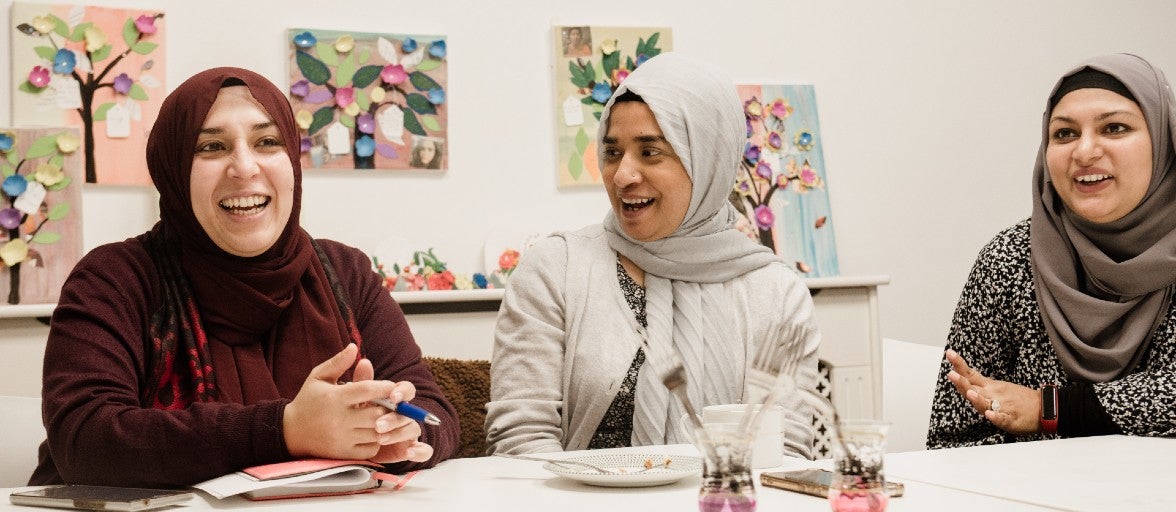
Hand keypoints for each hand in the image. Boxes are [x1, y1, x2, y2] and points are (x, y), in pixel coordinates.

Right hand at [283, 344, 397, 459]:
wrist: (290, 432)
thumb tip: (354, 346)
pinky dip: (377, 441)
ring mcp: (342, 438)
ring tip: (384, 416)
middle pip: (376, 414)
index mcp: (334, 398)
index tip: (392, 386)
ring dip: (384, 424)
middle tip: (392, 404)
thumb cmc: (309, 400)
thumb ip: (338, 362)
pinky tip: (373, 432)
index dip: (383, 387)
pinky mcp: (344, 454)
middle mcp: (339, 420)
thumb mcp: (318, 377)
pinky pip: (371, 449)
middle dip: (388, 408)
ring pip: (377, 433)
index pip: (366, 390)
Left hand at [352, 360, 434, 463]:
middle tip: (377, 424)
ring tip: (380, 438)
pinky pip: (424, 451)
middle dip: (394, 418)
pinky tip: (408, 453)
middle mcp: (405, 415)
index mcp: (395, 400)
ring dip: (399, 434)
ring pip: (413, 429)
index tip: (392, 396)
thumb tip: (364, 362)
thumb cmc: (355, 416)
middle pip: (408, 412)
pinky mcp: (410, 449)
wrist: (353, 444)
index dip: (402, 392)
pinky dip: (420, 451)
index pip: (407, 390)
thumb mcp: (356, 401)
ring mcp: (408, 432)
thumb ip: (362, 383)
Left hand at [945, 349, 1040, 435]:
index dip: (959, 366)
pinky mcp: (1011, 420)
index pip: (971, 375)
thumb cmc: (1018, 398)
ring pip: (987, 403)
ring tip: (971, 393)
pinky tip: (990, 414)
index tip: (950, 354)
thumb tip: (960, 377)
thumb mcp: (996, 387)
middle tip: (952, 374)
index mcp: (989, 387)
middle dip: (962, 382)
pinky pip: (1002, 418)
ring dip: (978, 399)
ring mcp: (1003, 407)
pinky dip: (996, 417)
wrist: (1043, 408)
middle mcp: (994, 395)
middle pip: (975, 388)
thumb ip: (978, 384)